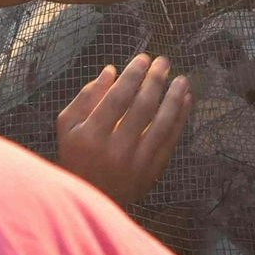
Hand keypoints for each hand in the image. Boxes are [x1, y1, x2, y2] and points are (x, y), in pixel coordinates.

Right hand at [52, 55, 191, 206]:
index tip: (143, 59)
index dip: (133, 75)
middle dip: (155, 80)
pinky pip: (170, 140)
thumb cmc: (77, 155)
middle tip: (164, 62)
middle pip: (142, 107)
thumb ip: (86, 97)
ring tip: (182, 79)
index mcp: (90, 135)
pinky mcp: (151, 172)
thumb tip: (111, 71)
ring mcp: (136, 163)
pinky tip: (185, 101)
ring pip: (161, 124)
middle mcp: (114, 149)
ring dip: (174, 98)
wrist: (91, 196)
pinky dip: (180, 119)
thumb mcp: (68, 126)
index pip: (117, 98)